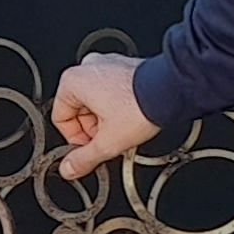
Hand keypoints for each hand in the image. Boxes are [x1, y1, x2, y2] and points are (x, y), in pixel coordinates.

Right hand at [51, 53, 159, 181]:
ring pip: (96, 102)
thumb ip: (84, 159)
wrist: (172, 90)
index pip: (61, 119)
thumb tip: (69, 169)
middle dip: (94, 130)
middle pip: (79, 111)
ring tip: (124, 127)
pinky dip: (119, 106)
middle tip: (110, 139)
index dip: (75, 140)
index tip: (90, 148)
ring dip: (107, 119)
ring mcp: (107, 64)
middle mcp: (88, 67)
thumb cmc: (141, 106)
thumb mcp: (108, 142)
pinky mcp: (124, 66)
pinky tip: (132, 116)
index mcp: (73, 81)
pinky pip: (112, 92)